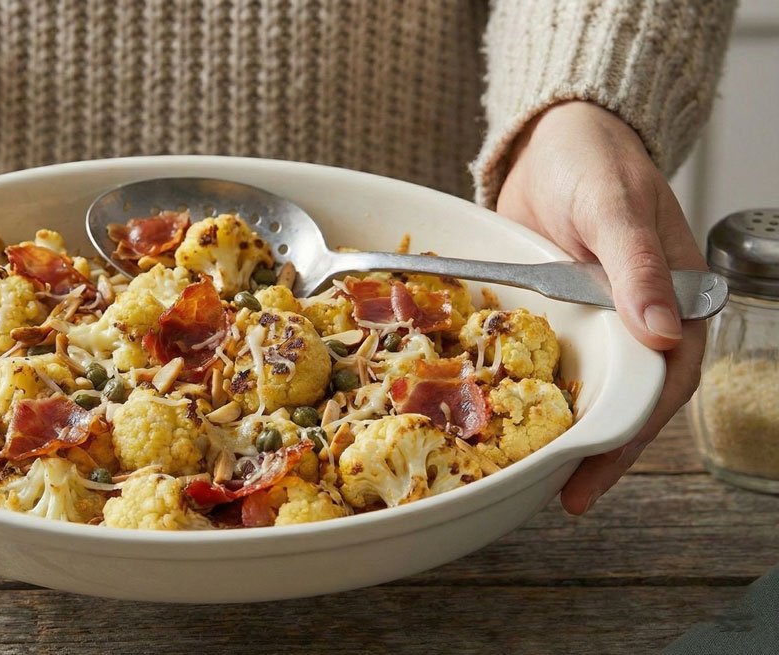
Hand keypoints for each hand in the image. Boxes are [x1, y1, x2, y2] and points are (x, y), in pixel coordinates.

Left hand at [496, 101, 705, 513]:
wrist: (551, 138)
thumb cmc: (595, 161)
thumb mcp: (615, 207)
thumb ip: (638, 266)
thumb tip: (664, 333)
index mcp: (674, 298)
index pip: (664, 380)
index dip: (636, 430)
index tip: (600, 468)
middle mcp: (638, 319)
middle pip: (628, 398)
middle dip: (602, 450)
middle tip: (568, 496)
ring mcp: (596, 320)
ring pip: (590, 387)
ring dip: (568, 431)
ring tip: (539, 478)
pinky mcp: (556, 315)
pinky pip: (548, 361)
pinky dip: (534, 392)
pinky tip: (510, 421)